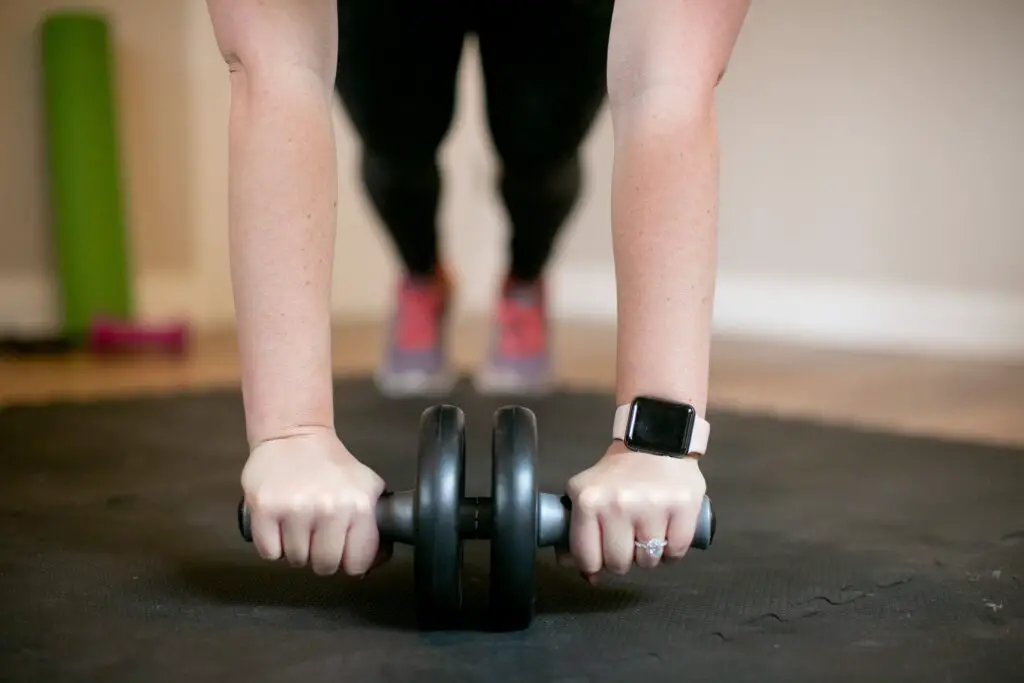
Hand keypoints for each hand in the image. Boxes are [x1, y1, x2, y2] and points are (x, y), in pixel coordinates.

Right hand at [240, 427, 389, 576]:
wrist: (294, 436)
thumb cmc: (332, 466)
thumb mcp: (367, 487)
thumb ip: (375, 524)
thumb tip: (374, 564)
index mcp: (359, 506)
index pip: (357, 564)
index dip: (348, 560)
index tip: (342, 548)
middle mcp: (329, 509)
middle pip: (324, 566)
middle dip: (320, 556)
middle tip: (317, 534)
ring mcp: (295, 509)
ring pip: (296, 560)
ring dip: (296, 548)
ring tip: (298, 522)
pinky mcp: (264, 509)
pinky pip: (269, 553)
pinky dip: (272, 544)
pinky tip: (280, 523)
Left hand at [560, 442, 705, 582]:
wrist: (656, 440)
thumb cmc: (619, 472)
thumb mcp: (587, 493)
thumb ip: (579, 532)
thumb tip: (587, 576)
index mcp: (588, 502)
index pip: (588, 559)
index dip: (595, 565)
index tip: (602, 555)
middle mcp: (618, 505)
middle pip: (619, 564)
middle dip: (624, 559)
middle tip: (628, 539)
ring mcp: (652, 506)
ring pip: (649, 562)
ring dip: (650, 554)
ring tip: (649, 532)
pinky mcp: (683, 507)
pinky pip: (676, 553)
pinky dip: (673, 551)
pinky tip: (668, 533)